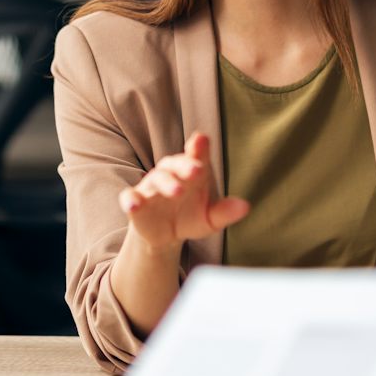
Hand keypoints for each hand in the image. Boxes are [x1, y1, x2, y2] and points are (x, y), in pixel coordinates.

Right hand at [120, 132, 249, 254]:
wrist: (166, 235)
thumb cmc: (190, 218)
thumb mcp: (210, 218)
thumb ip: (225, 211)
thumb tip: (246, 207)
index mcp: (191, 172)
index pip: (196, 155)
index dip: (198, 147)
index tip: (201, 140)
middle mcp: (171, 174)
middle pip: (175, 163)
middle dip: (185, 164)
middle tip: (197, 170)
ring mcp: (152, 187)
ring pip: (157, 179)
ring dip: (166, 183)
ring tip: (177, 191)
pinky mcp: (136, 203)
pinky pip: (129, 197)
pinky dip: (130, 200)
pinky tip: (133, 205)